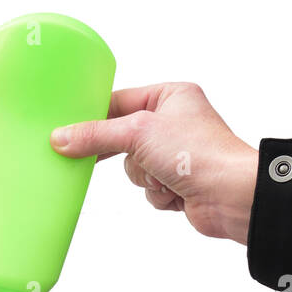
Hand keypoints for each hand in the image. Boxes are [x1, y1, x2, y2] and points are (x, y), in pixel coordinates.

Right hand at [51, 83, 257, 244]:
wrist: (231, 196)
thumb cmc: (199, 153)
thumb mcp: (138, 133)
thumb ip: (96, 135)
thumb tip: (61, 138)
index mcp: (171, 96)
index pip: (119, 101)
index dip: (94, 117)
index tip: (67, 131)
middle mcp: (174, 122)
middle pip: (121, 138)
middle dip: (124, 154)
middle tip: (98, 159)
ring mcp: (175, 154)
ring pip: (132, 167)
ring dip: (144, 178)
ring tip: (165, 176)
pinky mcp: (177, 182)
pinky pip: (146, 188)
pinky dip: (156, 194)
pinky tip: (175, 192)